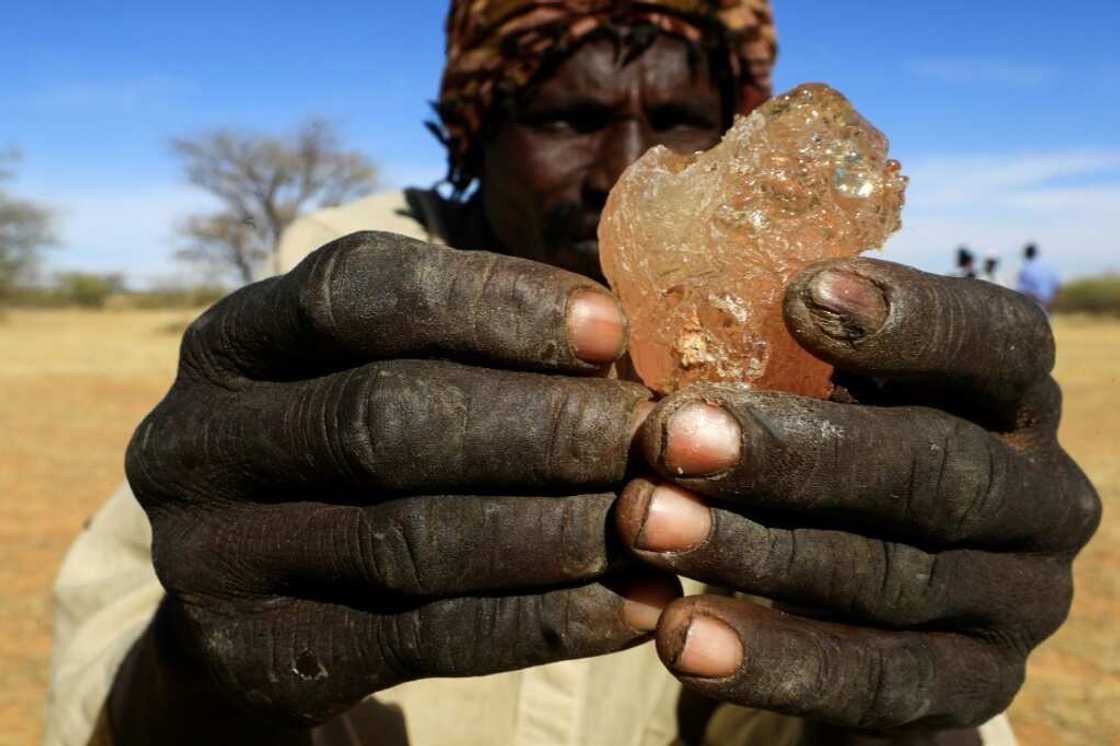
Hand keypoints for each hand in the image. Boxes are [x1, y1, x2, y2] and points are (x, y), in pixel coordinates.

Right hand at [122, 231, 678, 731]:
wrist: (239, 609)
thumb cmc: (338, 461)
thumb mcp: (362, 379)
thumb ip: (461, 354)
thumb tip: (618, 350)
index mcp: (233, 341)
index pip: (359, 292)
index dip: (493, 300)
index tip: (610, 327)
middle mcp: (202, 441)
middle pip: (387, 415)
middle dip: (542, 423)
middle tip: (648, 434)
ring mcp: (216, 559)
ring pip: (412, 538)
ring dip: (558, 529)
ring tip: (656, 518)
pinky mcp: (265, 659)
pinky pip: (427, 640)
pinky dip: (546, 622)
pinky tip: (630, 608)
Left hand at [615, 259, 1099, 734]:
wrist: (861, 606)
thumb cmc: (823, 456)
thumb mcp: (820, 396)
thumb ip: (776, 355)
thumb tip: (648, 314)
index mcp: (1011, 395)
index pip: (993, 342)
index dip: (908, 319)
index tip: (797, 296)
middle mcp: (1037, 493)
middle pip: (931, 465)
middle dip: (795, 451)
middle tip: (674, 436)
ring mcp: (1018, 598)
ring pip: (888, 575)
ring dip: (756, 552)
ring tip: (645, 525)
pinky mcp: (975, 686)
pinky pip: (877, 679)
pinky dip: (774, 659)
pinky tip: (682, 636)